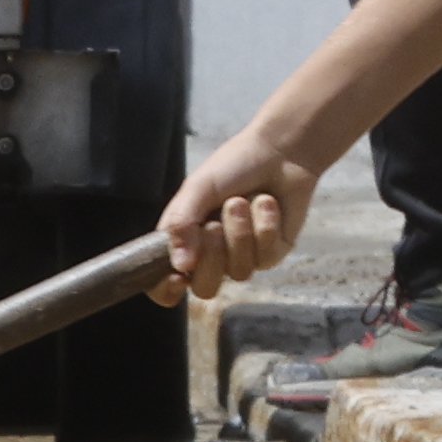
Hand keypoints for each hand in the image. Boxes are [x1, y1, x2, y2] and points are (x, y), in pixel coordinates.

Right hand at [156, 128, 322, 298]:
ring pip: (238, 271)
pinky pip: (265, 256)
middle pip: (204, 288)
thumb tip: (180, 265)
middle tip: (213, 225)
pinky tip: (267, 202)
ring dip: (240, 232)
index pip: (164, 284)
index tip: (177, 278)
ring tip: (242, 200)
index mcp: (183, 240)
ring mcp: (243, 257)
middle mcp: (211, 255)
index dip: (165, 290)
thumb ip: (180, 223)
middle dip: (211, 256)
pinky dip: (264, 224)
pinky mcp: (272, 253)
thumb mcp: (197, 188)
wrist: (278, 152)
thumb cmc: (232, 167)